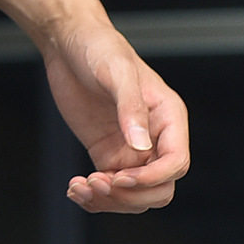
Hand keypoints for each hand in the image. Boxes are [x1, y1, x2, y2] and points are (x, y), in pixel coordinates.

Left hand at [40, 18, 189, 212]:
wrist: (68, 43)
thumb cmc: (99, 48)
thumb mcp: (115, 72)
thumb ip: (130, 107)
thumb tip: (142, 145)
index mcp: (168, 117)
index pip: (175, 163)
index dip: (153, 178)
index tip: (120, 177)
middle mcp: (154, 138)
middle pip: (159, 188)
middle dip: (130, 194)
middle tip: (96, 183)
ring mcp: (130, 148)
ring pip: (134, 194)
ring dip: (109, 201)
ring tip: (79, 187)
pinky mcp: (107, 153)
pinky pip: (110, 187)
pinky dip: (94, 196)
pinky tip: (74, 188)